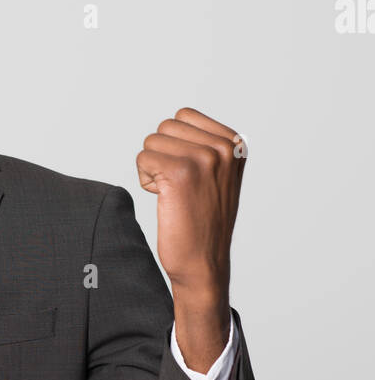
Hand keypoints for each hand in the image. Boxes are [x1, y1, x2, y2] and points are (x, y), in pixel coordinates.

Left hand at [136, 107, 245, 297]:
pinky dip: (145, 179)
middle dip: (162, 154)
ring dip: (153, 166)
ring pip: (152, 141)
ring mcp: (203, 158)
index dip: (175, 144)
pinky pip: (143, 158)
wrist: (204, 262)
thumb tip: (176, 120)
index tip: (191, 174)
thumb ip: (207, 144)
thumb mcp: (219, 175)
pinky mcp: (180, 172)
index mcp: (236, 144)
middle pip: (165, 126)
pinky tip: (165, 199)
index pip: (184, 116)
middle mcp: (223, 148)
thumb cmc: (205, 220)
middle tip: (180, 186)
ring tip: (174, 193)